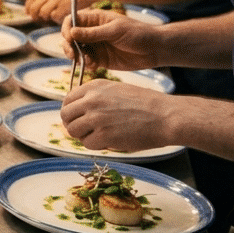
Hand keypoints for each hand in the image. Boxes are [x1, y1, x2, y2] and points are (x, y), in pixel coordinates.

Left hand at [24, 0, 93, 22]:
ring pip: (42, 13)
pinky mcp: (63, 7)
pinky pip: (54, 17)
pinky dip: (56, 19)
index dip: (28, 7)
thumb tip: (39, 2)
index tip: (28, 12)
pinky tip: (60, 17)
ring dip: (46, 18)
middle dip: (34, 15)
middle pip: (34, 8)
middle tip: (38, 19)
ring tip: (52, 17)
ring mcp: (55, 0)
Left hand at [60, 79, 174, 151]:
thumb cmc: (146, 105)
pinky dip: (97, 145)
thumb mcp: (117, 90)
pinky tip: (110, 142)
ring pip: (73, 131)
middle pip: (66, 116)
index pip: (68, 100)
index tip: (79, 119)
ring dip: (84, 136)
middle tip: (86, 131)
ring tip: (100, 136)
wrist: (167, 116)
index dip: (72, 112)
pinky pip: (87, 144)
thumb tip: (77, 112)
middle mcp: (92, 100)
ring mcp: (96, 117)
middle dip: (73, 125)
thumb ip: (95, 98)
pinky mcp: (104, 135)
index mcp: (94, 86)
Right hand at [61, 8, 163, 70]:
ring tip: (88, 61)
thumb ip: (93, 33)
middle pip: (70, 37)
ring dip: (77, 57)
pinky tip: (94, 66)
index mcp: (95, 19)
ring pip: (75, 51)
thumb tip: (71, 33)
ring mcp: (95, 46)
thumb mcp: (115, 31)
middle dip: (68, 46)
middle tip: (73, 54)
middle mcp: (91, 32)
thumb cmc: (138, 34)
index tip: (69, 38)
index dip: (66, 28)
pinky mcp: (100, 59)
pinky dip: (86, 65)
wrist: (155, 50)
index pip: (72, 20)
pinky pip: (86, 62)